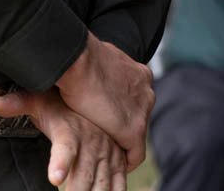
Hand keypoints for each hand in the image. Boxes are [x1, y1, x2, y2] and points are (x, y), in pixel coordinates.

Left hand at [0, 89, 128, 190]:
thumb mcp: (39, 100)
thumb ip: (18, 103)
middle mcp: (92, 143)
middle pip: (85, 174)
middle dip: (78, 190)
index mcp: (70, 132)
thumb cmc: (62, 105)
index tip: (55, 179)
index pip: (65, 148)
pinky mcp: (119, 159)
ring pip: (104, 181)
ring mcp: (108, 152)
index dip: (61, 163)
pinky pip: (119, 181)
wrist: (96, 92)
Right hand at [54, 33, 154, 168]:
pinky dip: (125, 161)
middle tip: (106, 134)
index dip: (122, 111)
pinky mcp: (135, 129)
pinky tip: (113, 164)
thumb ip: (103, 71)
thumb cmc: (78, 59)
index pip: (135, 99)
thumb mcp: (97, 61)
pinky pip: (135, 153)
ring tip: (106, 150)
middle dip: (123, 124)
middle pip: (138, 116)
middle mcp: (146, 91)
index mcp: (139, 74)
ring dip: (122, 141)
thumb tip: (90, 73)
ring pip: (137, 134)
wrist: (77, 61)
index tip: (109, 119)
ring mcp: (143, 110)